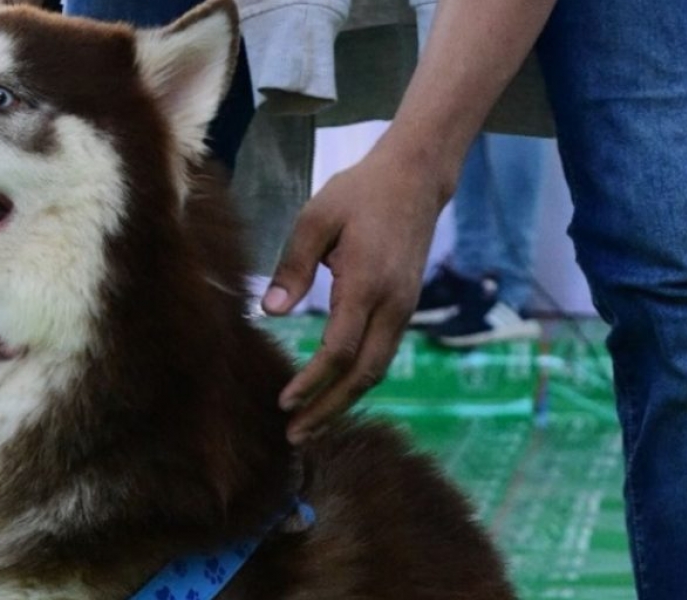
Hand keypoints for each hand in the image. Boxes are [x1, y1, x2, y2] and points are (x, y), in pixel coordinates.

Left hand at [263, 145, 447, 444]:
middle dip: (329, 409)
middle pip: (363, 374)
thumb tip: (270, 312)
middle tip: (295, 435)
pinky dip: (357, 380)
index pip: (339, 351)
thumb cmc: (359, 193)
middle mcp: (392, 305)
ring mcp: (404, 309)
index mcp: (366, 284)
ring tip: (311, 424)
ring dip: (343, 400)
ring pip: (376, 370)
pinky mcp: (405, 307)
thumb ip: (293, 267)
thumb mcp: (315, 219)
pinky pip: (382, 355)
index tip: (283, 403)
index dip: (312, 382)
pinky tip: (333, 392)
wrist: (416, 178)